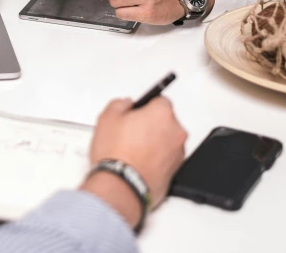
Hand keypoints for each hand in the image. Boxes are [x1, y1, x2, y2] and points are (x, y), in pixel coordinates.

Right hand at [82, 98, 186, 227]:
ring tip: (131, 150)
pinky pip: (165, 158)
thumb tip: (125, 105)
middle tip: (129, 132)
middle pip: (165, 121)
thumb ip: (119, 104)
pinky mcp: (175, 171)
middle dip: (150, 124)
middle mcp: (175, 132)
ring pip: (166, 140)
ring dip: (154, 141)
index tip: (134, 113)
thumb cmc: (117, 154)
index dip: (144, 107)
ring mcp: (178, 153)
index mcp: (162, 113)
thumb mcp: (107, 118)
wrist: (122, 185)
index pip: (159, 100)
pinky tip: (137, 162)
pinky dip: (155, 158)